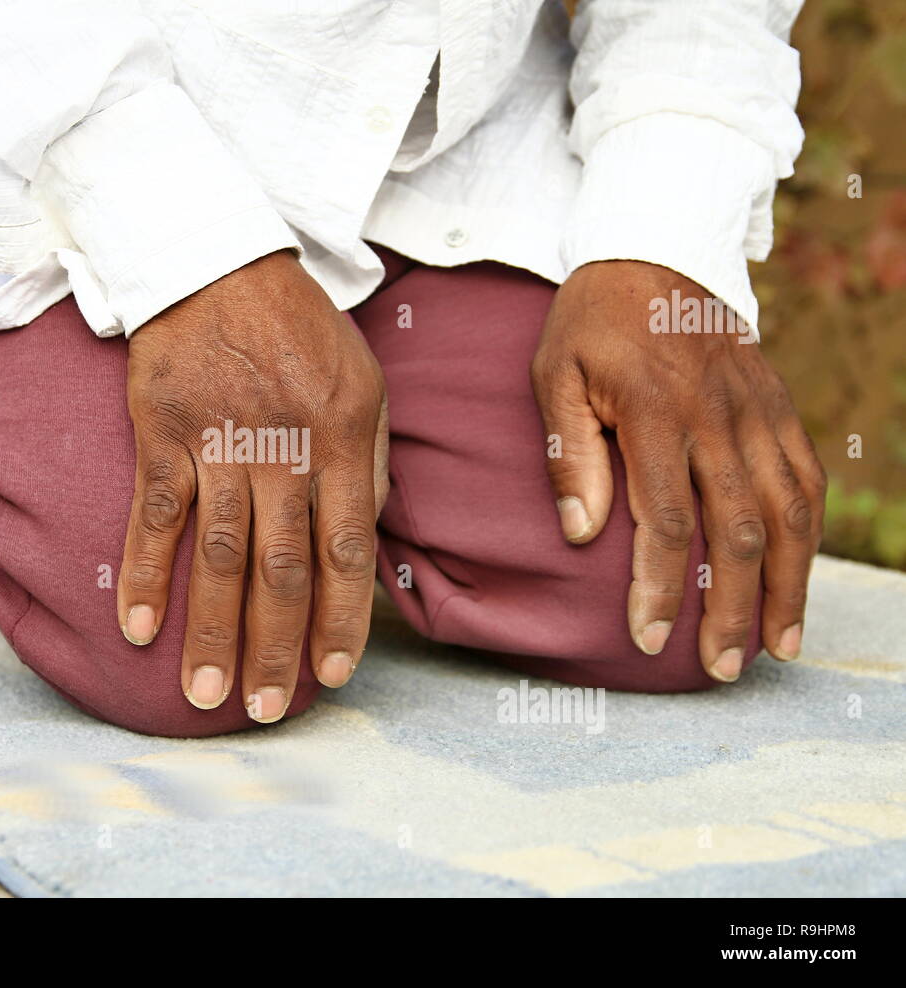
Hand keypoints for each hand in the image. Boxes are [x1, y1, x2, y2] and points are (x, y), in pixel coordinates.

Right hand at [118, 250, 388, 720]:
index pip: (346, 550)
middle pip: (282, 567)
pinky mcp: (163, 433)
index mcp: (340, 438)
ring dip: (212, 630)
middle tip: (270, 709)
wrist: (215, 261)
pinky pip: (154, 515)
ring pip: (219, 555)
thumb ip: (365, 461)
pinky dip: (147, 572)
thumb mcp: (362, 381)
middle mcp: (282, 449)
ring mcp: (219, 443)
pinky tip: (140, 627)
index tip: (333, 674)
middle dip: (278, 645)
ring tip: (206, 694)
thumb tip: (365, 538)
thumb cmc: (297, 328)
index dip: (341, 619)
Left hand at [530, 260, 825, 681]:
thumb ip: (569, 452)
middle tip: (721, 667)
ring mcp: (758, 412)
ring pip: (788, 512)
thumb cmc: (593, 322)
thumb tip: (582, 535)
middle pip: (738, 529)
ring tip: (778, 645)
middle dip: (733, 606)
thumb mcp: (556, 373)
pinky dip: (809, 533)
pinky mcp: (779, 407)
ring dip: (788, 585)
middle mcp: (719, 417)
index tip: (652, 637)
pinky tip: (800, 577)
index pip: (665, 519)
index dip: (663, 586)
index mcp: (657, 412)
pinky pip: (807, 477)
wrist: (656, 249)